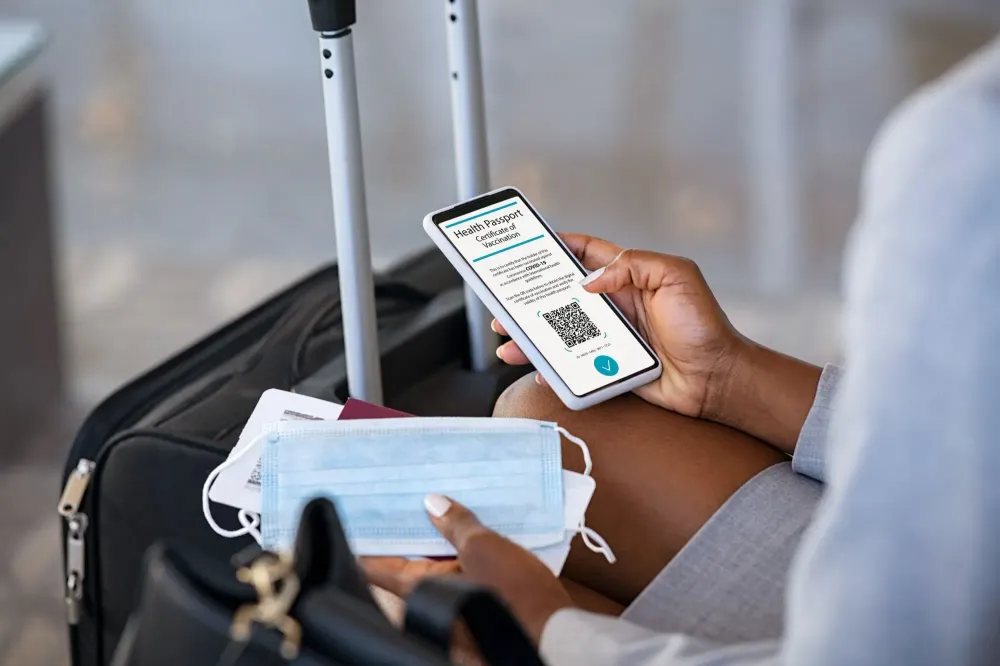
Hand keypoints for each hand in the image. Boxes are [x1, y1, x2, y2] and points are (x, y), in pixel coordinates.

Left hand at [361, 495, 572, 645]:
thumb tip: (433, 503)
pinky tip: (468, 525)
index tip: (358, 514)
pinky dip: (457, 549)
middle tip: (403, 494)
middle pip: (406, 559)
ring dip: (436, 536)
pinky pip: (456, 569)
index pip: (376, 565)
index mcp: (420, 588)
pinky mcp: (476, 599)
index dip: (365, 539)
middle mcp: (430, 598)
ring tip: (437, 501)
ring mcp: (453, 600)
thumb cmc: (516, 594)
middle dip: (408, 528)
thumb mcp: (485, 547)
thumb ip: (457, 524)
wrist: (554, 630)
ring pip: (433, 563)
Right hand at [494, 233, 743, 418]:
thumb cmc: (704, 326)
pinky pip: (573, 367)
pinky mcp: (609, 366)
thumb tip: (591, 280)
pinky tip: (539, 371)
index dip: (561, 246)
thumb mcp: (676, 276)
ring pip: (561, 333)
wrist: (715, 378)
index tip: (532, 244)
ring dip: (532, 336)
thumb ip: (634, 265)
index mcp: (629, 277)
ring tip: (508, 340)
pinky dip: (553, 370)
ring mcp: (610, 337)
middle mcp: (616, 305)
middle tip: (505, 301)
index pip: (588, 253)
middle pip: (563, 297)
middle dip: (531, 298)